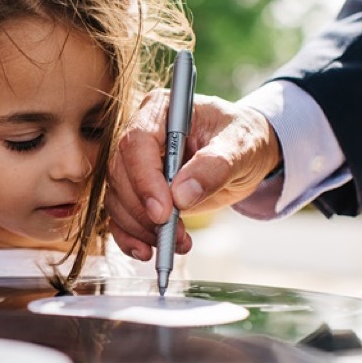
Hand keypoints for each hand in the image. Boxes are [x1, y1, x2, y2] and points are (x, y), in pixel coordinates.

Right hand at [108, 92, 280, 259]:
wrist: (244, 154)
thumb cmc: (243, 138)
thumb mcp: (240, 146)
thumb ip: (213, 167)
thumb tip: (181, 196)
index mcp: (160, 111)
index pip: (136, 143)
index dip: (144, 179)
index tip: (163, 212)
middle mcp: (140, 135)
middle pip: (120, 174)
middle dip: (143, 211)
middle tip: (173, 234)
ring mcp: (135, 165)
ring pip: (118, 199)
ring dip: (140, 229)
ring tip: (177, 244)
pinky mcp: (138, 191)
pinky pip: (120, 216)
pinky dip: (129, 237)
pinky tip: (147, 251)